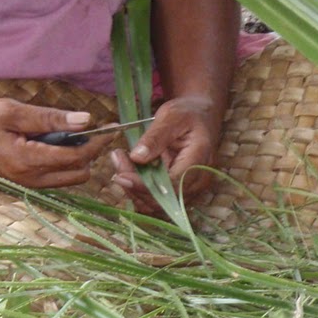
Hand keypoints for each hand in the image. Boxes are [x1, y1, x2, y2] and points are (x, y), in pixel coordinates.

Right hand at [0, 98, 109, 188]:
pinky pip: (47, 180)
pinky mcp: (14, 186)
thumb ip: (47, 118)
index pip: (77, 157)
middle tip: (89, 128)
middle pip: (77, 175)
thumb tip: (85, 121)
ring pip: (63, 181)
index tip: (110, 126)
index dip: (98, 142)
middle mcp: (28, 182)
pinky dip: (57, 164)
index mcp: (28, 162)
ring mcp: (20, 187)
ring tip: (68, 133)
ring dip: (74, 160)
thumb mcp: (8, 111)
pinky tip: (48, 143)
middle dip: (89, 154)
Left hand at [109, 96, 220, 215]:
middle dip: (135, 186)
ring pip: (158, 204)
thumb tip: (137, 157)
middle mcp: (198, 181)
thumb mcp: (171, 116)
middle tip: (117, 160)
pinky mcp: (179, 191)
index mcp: (199, 160)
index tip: (121, 175)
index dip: (144, 186)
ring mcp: (190, 189)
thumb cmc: (187, 113)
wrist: (200, 117)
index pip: (171, 185)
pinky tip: (128, 170)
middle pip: (163, 199)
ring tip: (120, 161)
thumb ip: (155, 137)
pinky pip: (157, 200)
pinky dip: (140, 190)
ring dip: (134, 189)